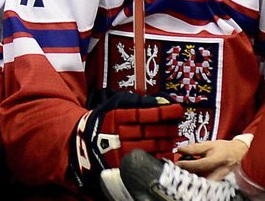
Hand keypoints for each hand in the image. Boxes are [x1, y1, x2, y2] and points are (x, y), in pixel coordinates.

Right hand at [69, 91, 183, 195]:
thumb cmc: (105, 120)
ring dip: (166, 141)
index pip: (145, 113)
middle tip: (176, 124)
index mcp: (116, 116)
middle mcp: (118, 133)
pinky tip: (167, 149)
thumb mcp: (114, 104)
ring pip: (150, 145)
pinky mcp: (124, 163)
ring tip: (173, 135)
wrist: (87, 142)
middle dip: (167, 127)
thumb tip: (159, 101)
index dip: (163, 112)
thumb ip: (135, 101)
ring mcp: (121, 150)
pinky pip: (146, 159)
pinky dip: (159, 155)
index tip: (177, 110)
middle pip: (150, 130)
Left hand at [175, 137, 250, 179]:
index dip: (189, 165)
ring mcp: (223, 179)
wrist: (239, 154)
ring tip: (186, 174)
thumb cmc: (224, 149)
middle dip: (191, 176)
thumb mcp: (209, 145)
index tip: (178, 164)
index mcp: (219, 159)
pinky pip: (210, 185)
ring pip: (207, 183)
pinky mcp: (222, 184)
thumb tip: (180, 150)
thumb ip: (194, 148)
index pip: (202, 164)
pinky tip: (195, 178)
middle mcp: (222, 171)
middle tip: (180, 172)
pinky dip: (201, 182)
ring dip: (195, 179)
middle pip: (204, 178)